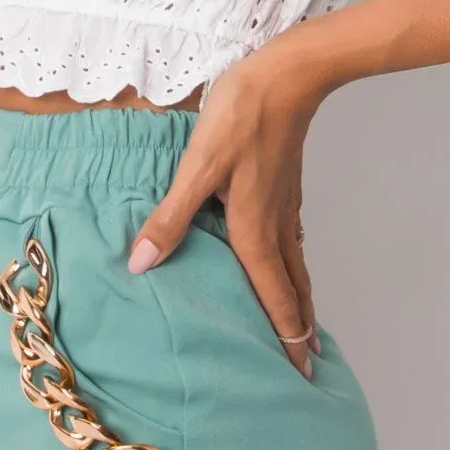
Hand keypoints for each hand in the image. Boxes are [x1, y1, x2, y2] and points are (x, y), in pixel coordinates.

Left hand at [127, 44, 324, 375]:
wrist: (288, 75)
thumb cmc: (241, 116)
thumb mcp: (197, 166)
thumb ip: (170, 217)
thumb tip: (142, 264)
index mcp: (254, 229)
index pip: (274, 296)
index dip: (285, 335)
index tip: (300, 373)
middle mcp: (275, 226)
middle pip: (293, 289)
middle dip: (299, 329)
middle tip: (307, 365)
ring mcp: (285, 207)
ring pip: (296, 267)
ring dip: (299, 300)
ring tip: (300, 326)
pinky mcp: (285, 189)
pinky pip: (292, 244)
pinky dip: (294, 269)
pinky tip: (284, 264)